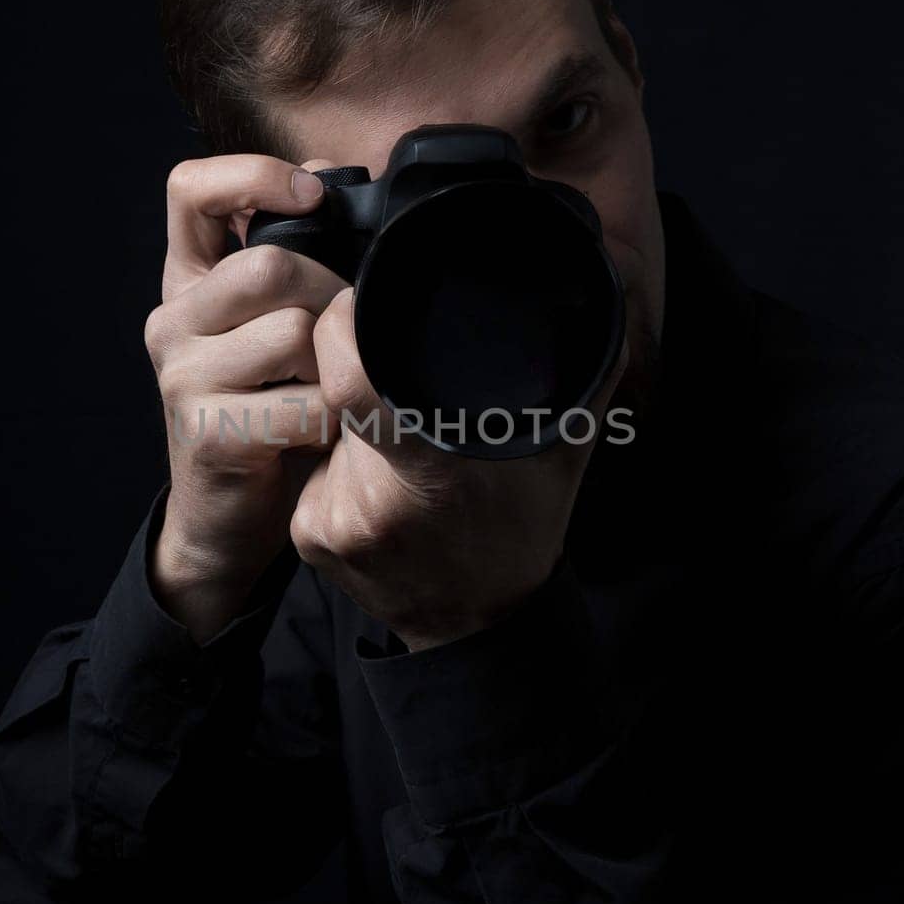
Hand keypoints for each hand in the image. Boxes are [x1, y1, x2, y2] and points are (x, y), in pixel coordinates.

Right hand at [144, 153, 348, 640]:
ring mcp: (183, 375)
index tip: (312, 199)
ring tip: (334, 391)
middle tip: (349, 339)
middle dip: (334, 296)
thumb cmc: (268, 409)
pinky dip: (332, 418)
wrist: (226, 516)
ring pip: (293, 331)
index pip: (191, 189)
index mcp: (189, 280)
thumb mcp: (273, 324)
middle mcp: (174, 320)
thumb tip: (330, 182)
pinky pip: (302, 402)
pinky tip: (325, 432)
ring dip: (337, 363)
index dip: (252, 176)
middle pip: (270, 265)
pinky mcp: (207, 430)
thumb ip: (293, 257)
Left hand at [289, 286, 629, 650]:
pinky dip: (339, 465)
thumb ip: (582, 363)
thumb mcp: (564, 445)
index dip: (342, 329)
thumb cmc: (524, 527)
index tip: (358, 308)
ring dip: (355, 429)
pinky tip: (379, 490)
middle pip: (341, 397)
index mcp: (433, 473)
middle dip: (364, 380)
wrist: (478, 625)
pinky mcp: (308, 536)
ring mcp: (334, 523)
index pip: (349, 377)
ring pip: (327, 433)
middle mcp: (373, 502)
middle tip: (406, 399)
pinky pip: (314, 470)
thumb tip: (595, 278)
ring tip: (404, 455)